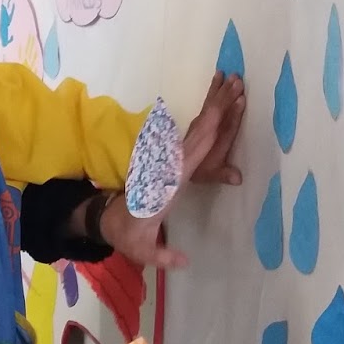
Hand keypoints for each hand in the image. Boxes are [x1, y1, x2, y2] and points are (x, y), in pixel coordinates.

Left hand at [97, 73, 245, 269]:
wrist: (107, 219)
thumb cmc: (128, 234)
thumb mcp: (143, 249)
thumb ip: (162, 255)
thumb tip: (184, 261)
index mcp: (165, 183)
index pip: (189, 155)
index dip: (205, 134)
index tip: (220, 113)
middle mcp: (169, 166)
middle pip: (197, 133)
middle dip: (216, 108)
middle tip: (236, 82)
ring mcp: (170, 161)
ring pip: (196, 130)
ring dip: (214, 106)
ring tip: (231, 82)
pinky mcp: (173, 162)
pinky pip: (194, 136)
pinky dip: (208, 119)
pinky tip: (220, 106)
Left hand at [185, 71, 244, 186]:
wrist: (174, 166)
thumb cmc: (196, 171)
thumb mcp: (210, 174)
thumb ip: (224, 174)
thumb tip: (239, 179)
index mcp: (209, 140)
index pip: (223, 124)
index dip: (233, 113)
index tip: (241, 99)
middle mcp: (204, 128)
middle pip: (217, 108)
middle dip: (227, 94)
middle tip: (237, 78)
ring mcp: (200, 122)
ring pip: (211, 102)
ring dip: (220, 88)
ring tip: (226, 73)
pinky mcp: (199, 120)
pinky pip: (208, 102)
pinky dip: (213, 91)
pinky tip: (217, 82)